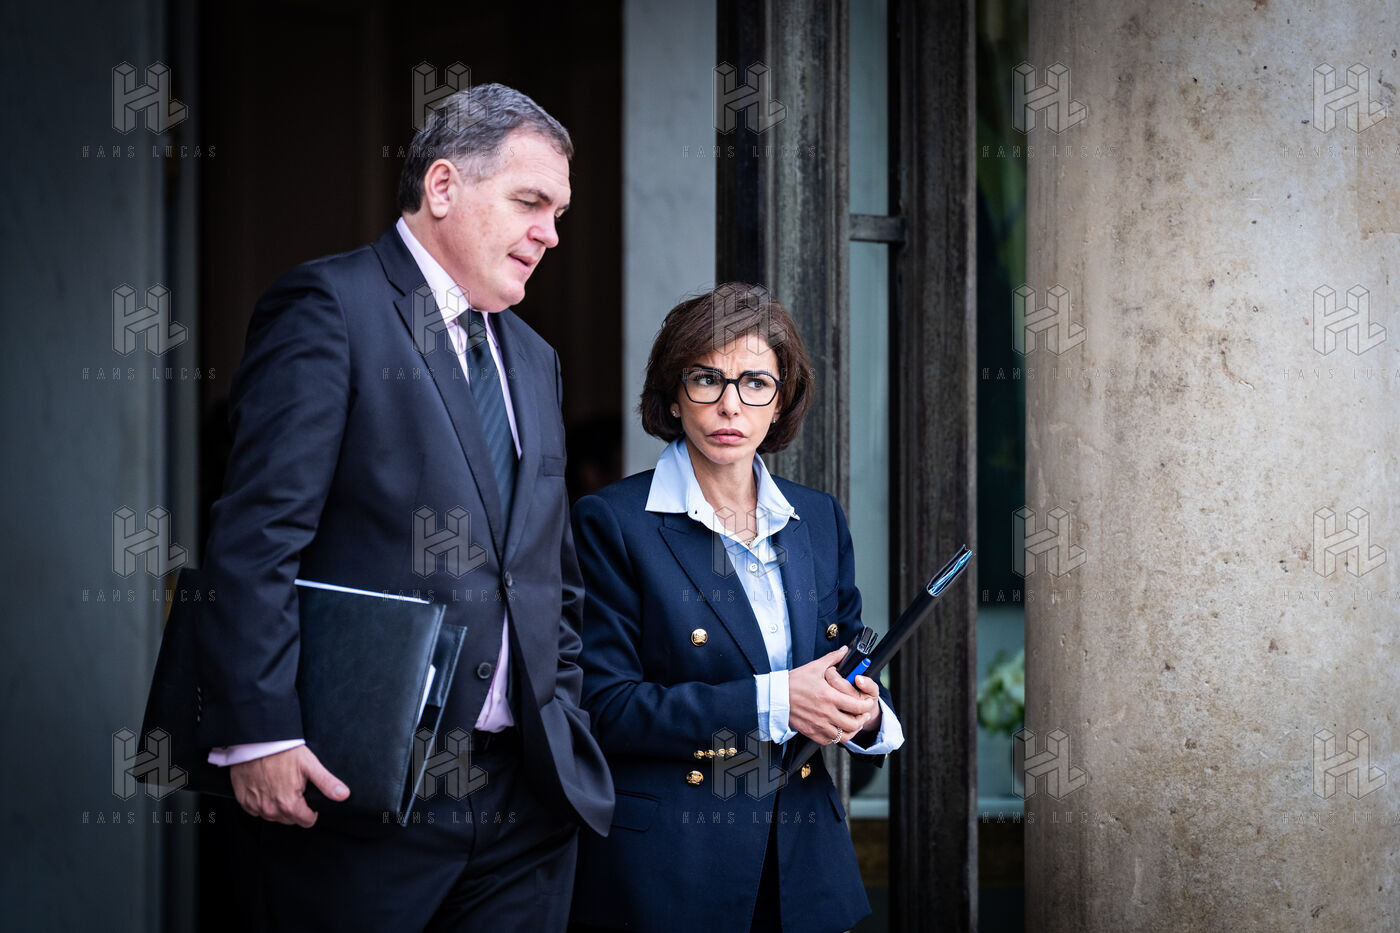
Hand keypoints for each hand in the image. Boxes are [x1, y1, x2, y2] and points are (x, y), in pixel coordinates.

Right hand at [230, 745, 348, 827]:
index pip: (307, 821)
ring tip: (281, 785)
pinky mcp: (243, 801)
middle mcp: (271, 810)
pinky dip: (263, 802)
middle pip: (291, 820)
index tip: (310, 798)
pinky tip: (267, 787)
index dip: (312, 811)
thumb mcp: (310, 765)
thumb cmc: (282, 751)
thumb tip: (343, 795)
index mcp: (289, 804)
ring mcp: (255, 806)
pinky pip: (257, 810)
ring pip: (274, 816)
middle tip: (295, 787)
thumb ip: (327, 783)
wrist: (256, 741)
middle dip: (296, 808)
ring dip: (279, 806)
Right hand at [788, 647, 876, 745]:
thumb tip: (844, 650)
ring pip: (843, 736)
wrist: (775, 697)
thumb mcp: (814, 667)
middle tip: (863, 714)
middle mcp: (826, 713)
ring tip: (853, 723)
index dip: (866, 705)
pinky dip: (836, 737)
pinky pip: (830, 741)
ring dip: (851, 730)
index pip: (857, 706)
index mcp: (829, 697)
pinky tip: (837, 729)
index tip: (867, 702)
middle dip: (862, 719)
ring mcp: (819, 725)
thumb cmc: (793, 682)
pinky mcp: (812, 732)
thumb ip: (833, 658)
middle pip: (853, 723)